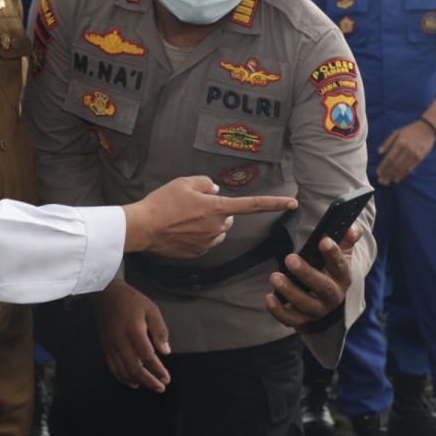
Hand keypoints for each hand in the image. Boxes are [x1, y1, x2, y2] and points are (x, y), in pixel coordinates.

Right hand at [94, 280, 170, 392]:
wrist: (106, 293)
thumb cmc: (131, 300)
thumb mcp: (151, 309)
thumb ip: (159, 330)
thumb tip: (166, 351)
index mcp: (134, 330)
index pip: (147, 356)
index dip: (158, 370)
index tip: (167, 378)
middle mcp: (120, 341)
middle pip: (134, 368)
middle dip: (149, 380)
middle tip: (161, 387)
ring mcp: (110, 345)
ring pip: (123, 371)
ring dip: (137, 381)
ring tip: (149, 385)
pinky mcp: (105, 347)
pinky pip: (112, 367)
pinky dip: (122, 378)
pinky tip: (132, 382)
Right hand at [123, 175, 296, 257]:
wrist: (143, 227)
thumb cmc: (163, 202)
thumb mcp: (185, 182)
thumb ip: (205, 183)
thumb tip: (214, 190)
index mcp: (218, 208)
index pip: (253, 205)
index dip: (274, 203)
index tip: (293, 202)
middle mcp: (218, 227)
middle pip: (228, 217)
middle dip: (218, 211)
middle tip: (195, 205)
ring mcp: (208, 242)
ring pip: (218, 230)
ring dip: (209, 223)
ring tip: (184, 218)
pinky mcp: (198, 253)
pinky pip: (206, 241)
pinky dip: (197, 235)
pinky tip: (180, 230)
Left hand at [264, 224, 359, 327]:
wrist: (327, 295)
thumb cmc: (331, 267)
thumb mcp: (342, 250)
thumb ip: (348, 236)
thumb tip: (350, 229)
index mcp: (343, 276)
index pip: (340, 264)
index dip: (332, 253)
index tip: (323, 241)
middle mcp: (334, 295)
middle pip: (323, 287)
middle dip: (306, 273)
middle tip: (290, 259)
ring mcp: (319, 309)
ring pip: (306, 304)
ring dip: (289, 292)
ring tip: (275, 277)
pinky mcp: (304, 318)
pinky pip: (292, 319)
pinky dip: (279, 312)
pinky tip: (269, 298)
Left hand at [376, 121, 435, 184]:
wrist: (427, 128)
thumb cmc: (409, 130)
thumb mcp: (397, 132)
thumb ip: (387, 142)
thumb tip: (379, 152)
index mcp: (400, 143)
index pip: (390, 158)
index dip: (383, 166)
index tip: (378, 173)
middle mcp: (407, 150)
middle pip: (395, 165)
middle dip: (387, 174)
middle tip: (381, 181)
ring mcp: (414, 154)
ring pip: (402, 168)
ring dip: (394, 176)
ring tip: (387, 182)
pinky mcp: (420, 158)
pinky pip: (410, 168)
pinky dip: (403, 174)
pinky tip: (397, 178)